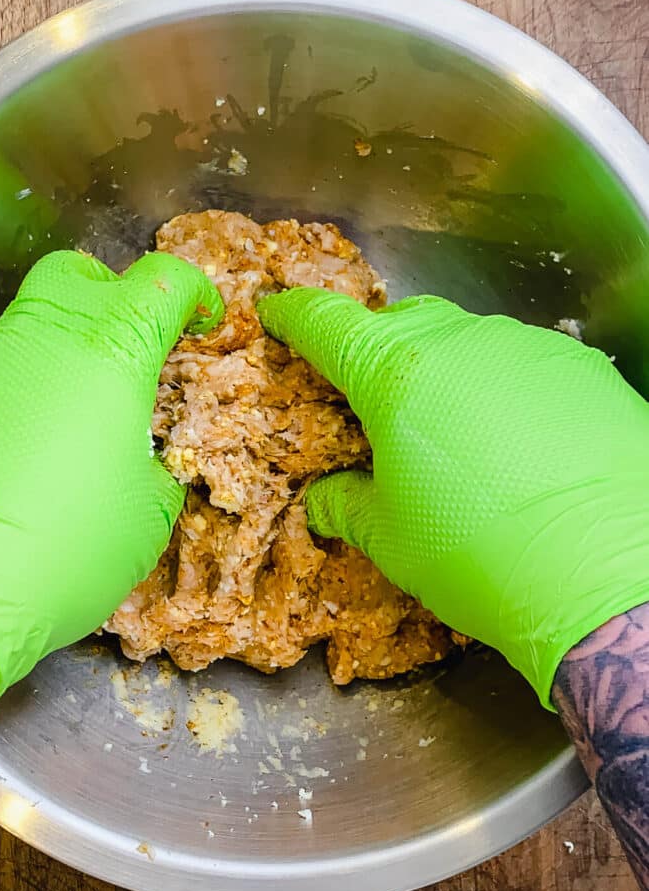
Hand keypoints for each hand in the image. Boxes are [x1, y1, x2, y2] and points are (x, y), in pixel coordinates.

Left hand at [0, 250, 221, 725]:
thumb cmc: (63, 554)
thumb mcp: (148, 519)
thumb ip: (157, 465)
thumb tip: (144, 458)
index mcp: (110, 357)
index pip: (161, 281)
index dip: (191, 290)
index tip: (199, 318)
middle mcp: (39, 341)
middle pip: (77, 273)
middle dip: (112, 294)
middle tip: (128, 347)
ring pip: (27, 326)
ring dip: (58, 356)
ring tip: (66, 428)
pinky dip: (13, 396)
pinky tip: (11, 456)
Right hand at [258, 290, 648, 706]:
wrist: (610, 578)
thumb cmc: (481, 557)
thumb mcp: (390, 540)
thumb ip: (345, 506)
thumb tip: (326, 499)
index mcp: (396, 374)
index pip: (326, 323)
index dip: (294, 315)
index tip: (279, 312)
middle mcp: (463, 343)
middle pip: (400, 323)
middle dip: (375, 349)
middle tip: (371, 398)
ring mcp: (528, 349)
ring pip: (466, 341)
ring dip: (446, 372)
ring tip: (456, 436)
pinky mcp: (582, 368)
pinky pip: (523, 363)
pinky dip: (503, 389)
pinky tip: (518, 443)